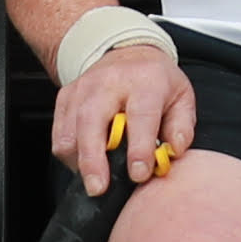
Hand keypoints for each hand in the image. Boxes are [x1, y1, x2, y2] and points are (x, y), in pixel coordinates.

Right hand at [51, 37, 192, 193]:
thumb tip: (174, 150)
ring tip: (94, 179)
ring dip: (78, 160)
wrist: (127, 53)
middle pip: (92, 120)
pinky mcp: (65, 97)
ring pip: (70, 129)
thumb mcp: (181, 97)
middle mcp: (110, 82)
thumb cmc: (155, 81)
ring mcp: (83, 88)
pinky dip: (69, 154)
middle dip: (93, 159)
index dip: (139, 148)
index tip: (138, 173)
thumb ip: (181, 127)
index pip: (141, 116)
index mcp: (145, 81)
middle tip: (98, 188)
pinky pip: (59, 132)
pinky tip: (85, 161)